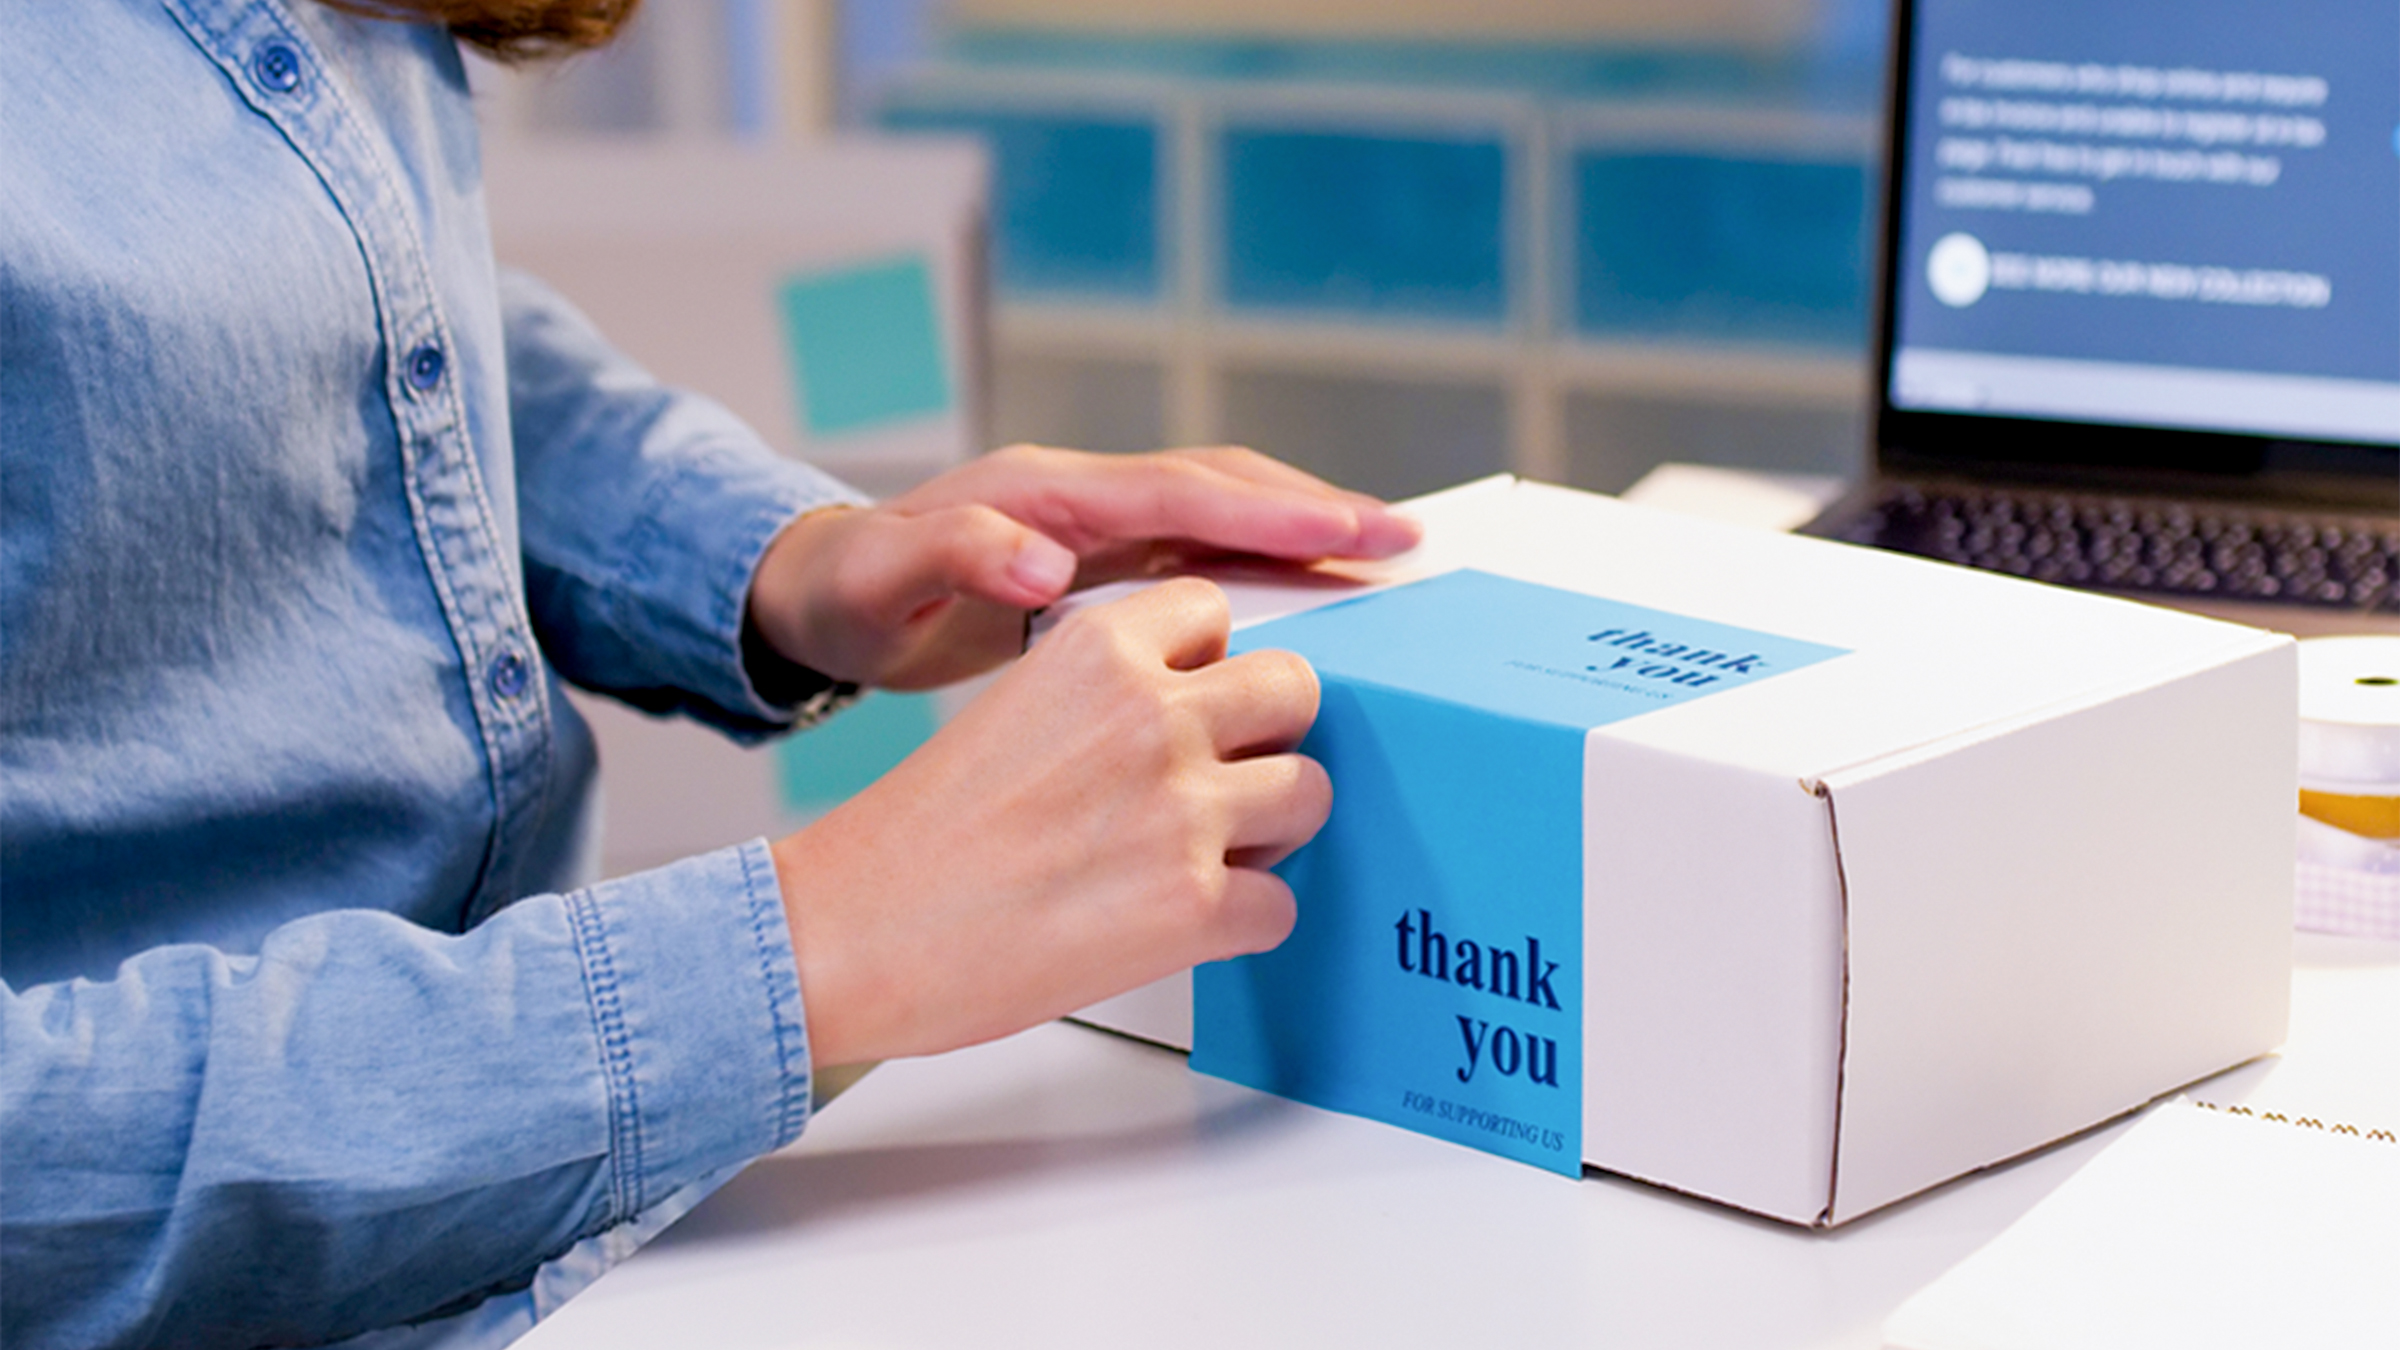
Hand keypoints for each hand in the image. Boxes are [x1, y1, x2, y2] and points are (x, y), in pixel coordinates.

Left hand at [745, 444, 1419, 689]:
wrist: (817, 594)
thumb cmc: (849, 591)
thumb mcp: (885, 579)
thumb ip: (959, 557)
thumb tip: (1044, 565)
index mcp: (1048, 493)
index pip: (1182, 492)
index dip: (1270, 510)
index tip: (1350, 529)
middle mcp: (1084, 496)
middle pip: (1223, 489)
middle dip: (1315, 510)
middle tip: (1405, 539)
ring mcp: (1095, 526)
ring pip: (1221, 517)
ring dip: (1299, 533)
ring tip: (1384, 560)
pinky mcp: (1097, 563)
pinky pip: (1199, 556)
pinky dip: (1258, 567)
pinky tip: (1304, 601)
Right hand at [769, 578, 1323, 1066]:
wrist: (852, 931)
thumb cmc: (918, 838)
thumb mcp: (1019, 706)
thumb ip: (1111, 696)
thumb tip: (1195, 712)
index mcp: (1099, 648)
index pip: (1218, 613)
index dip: (1209, 666)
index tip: (1185, 705)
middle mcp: (1152, 712)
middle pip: (1294, 690)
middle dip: (1266, 737)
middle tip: (1220, 780)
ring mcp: (1182, 807)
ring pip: (1311, 794)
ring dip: (1268, 832)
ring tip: (1203, 857)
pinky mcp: (1194, 904)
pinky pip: (1283, 906)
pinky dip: (1244, 926)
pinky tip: (1183, 926)